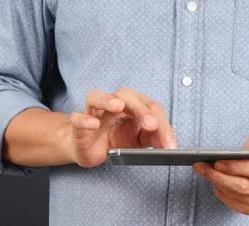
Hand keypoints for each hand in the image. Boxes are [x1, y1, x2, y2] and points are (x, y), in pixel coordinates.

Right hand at [59, 87, 175, 167]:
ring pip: (97, 97)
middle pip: (127, 97)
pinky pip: (78, 117)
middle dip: (141, 110)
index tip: (169, 144)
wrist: (87, 148)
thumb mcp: (138, 141)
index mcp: (132, 105)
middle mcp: (113, 104)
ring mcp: (94, 113)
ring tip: (118, 106)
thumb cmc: (114, 139)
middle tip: (151, 125)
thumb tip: (168, 144)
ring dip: (108, 100)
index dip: (162, 125)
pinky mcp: (78, 125)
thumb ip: (153, 139)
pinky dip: (85, 119)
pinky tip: (93, 124)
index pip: (150, 107)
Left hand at [193, 131, 248, 215]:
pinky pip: (236, 204)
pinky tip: (214, 181)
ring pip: (238, 196)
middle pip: (246, 186)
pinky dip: (222, 193)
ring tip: (204, 171)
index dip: (237, 167)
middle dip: (221, 176)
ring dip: (218, 184)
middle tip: (202, 167)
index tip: (217, 162)